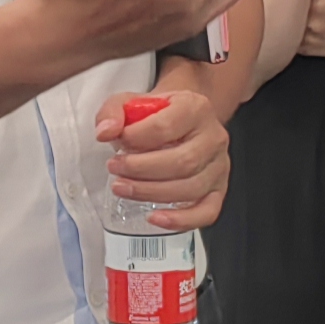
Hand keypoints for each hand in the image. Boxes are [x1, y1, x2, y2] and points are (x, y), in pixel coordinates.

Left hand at [96, 86, 228, 230]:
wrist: (181, 122)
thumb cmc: (157, 116)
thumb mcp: (131, 103)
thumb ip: (113, 112)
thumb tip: (105, 132)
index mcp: (195, 108)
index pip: (166, 126)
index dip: (137, 138)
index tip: (118, 141)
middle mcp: (213, 138)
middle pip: (182, 162)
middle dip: (141, 170)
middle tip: (115, 168)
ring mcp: (219, 167)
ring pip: (190, 188)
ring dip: (151, 193)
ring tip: (123, 188)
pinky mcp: (218, 190)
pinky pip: (206, 212)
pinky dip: (180, 220)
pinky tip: (154, 218)